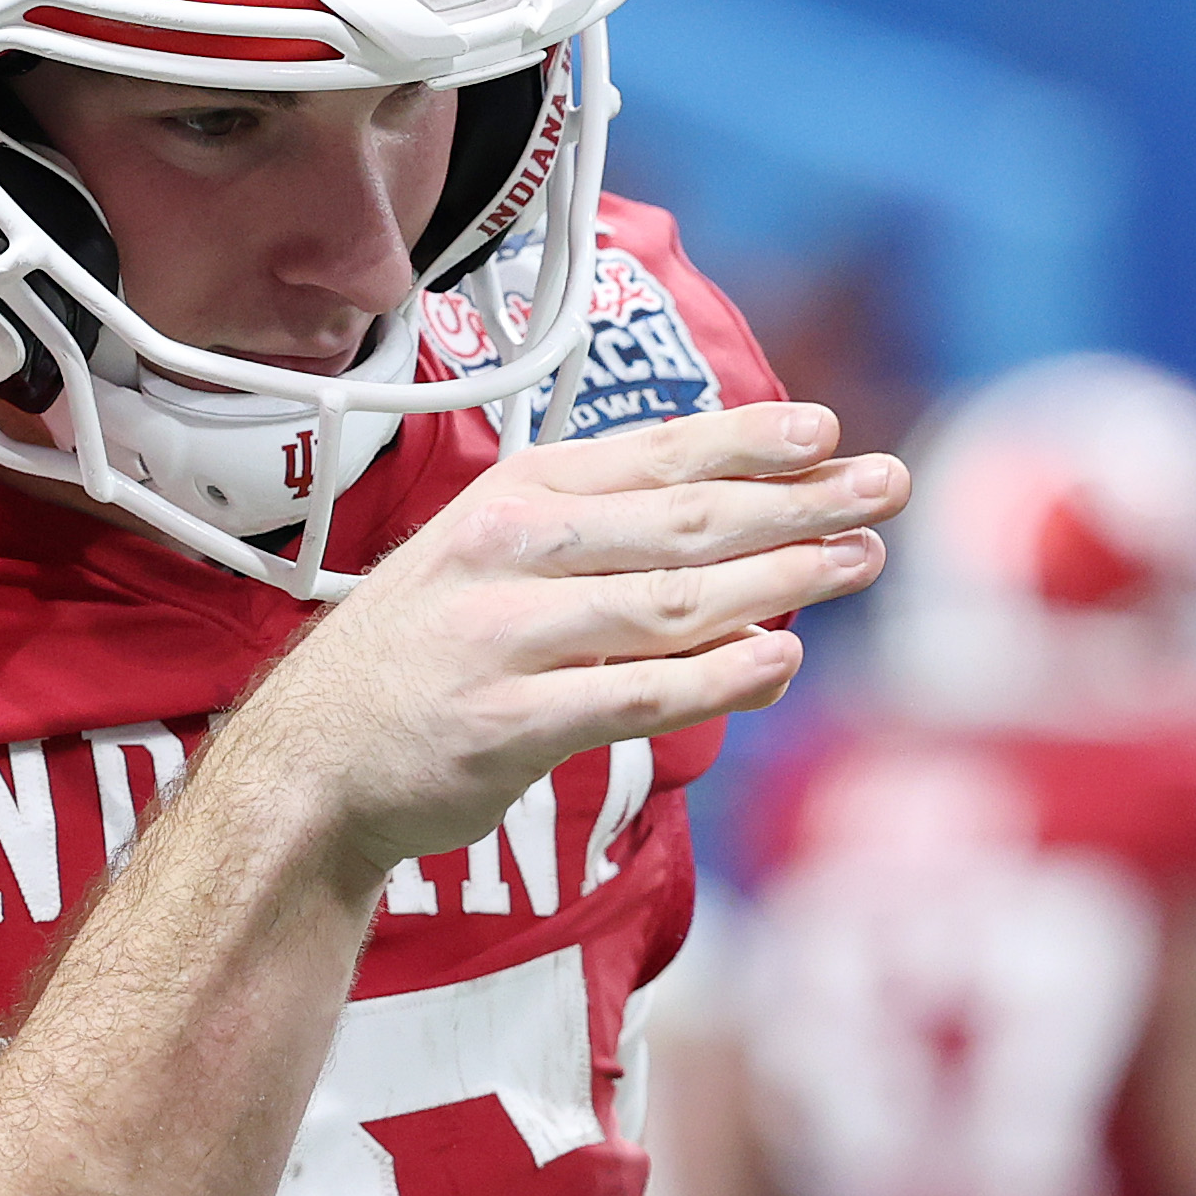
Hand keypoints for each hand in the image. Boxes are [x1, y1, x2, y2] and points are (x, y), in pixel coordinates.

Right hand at [228, 404, 904, 889]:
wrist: (310, 767)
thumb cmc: (422, 661)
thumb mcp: (494, 567)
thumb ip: (609, 553)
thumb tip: (747, 562)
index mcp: (510, 496)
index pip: (652, 453)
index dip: (748, 438)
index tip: (828, 429)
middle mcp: (509, 550)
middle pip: (682, 517)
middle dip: (797, 499)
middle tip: (885, 483)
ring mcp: (506, 636)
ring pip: (673, 599)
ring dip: (781, 579)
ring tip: (859, 562)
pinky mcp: (509, 723)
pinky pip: (635, 693)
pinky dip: (718, 676)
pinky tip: (781, 660)